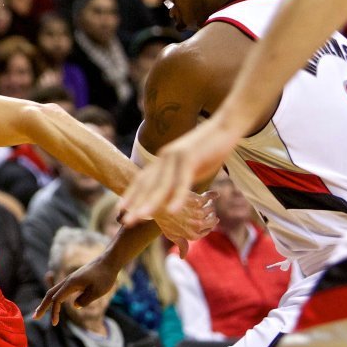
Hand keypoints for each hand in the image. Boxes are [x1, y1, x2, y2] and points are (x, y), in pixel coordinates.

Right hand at [34, 256, 118, 324]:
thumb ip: (85, 300)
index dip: (54, 312)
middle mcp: (67, 281)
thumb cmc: (104, 276)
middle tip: (34, 317)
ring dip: (46, 302)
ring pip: (54, 291)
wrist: (108, 261)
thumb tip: (75, 306)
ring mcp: (70, 280)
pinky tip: (56, 304)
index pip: (57, 300)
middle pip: (50, 294)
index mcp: (71, 284)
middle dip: (42, 306)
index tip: (54, 324)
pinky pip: (61, 290)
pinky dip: (55, 298)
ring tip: (40, 311)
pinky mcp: (75, 280)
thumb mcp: (97, 291)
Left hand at [121, 118, 238, 225]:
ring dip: (150, 202)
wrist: (225, 125)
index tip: (121, 209)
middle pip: (147, 185)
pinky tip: (173, 211)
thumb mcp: (190, 168)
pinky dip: (177, 196)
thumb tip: (168, 202)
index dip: (131, 194)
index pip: (142, 179)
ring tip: (140, 217)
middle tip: (125, 221)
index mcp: (163, 160)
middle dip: (135, 204)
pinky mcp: (191, 157)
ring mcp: (176, 157)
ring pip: (161, 184)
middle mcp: (164, 158)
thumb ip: (178, 182)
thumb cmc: (209, 149)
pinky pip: (182, 181)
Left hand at [151, 190, 217, 257]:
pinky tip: (215, 195)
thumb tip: (182, 257)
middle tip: (210, 211)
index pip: (207, 230)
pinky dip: (213, 195)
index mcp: (192, 235)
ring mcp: (198, 213)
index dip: (208, 225)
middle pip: (212, 221)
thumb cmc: (165, 221)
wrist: (157, 205)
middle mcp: (197, 225)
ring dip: (210, 205)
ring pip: (211, 209)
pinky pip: (209, 198)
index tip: (208, 219)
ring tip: (208, 202)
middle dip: (212, 216)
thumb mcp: (172, 235)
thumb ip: (181, 245)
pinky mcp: (197, 201)